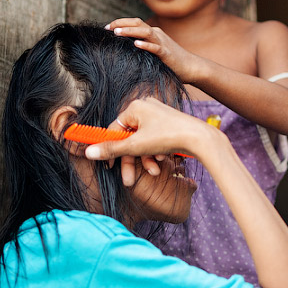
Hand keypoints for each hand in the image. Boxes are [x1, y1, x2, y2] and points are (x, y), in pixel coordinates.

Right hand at [84, 98, 215, 170]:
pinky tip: (163, 160)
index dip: (110, 149)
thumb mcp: (136, 146)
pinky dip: (156, 152)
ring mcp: (158, 115)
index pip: (114, 129)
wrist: (199, 138)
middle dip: (132, 160)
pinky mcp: (168, 123)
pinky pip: (154, 139)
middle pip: (129, 138)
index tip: (109, 164)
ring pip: (143, 141)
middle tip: (129, 180)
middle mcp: (146, 107)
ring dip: (146, 159)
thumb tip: (88, 152)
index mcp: (135, 107)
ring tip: (154, 170)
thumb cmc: (168, 137)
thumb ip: (112, 150)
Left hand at [106, 18, 201, 81]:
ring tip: (117, 33)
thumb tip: (124, 48)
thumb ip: (142, 47)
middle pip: (138, 23)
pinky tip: (136, 44)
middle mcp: (157, 34)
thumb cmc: (171, 61)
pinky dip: (146, 45)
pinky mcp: (167, 54)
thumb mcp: (154, 51)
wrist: (191, 66)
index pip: (135, 23)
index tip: (106, 27)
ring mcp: (162, 43)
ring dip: (130, 31)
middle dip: (121, 24)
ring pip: (145, 32)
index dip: (120, 23)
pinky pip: (156, 47)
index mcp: (153, 33)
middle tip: (108, 28)